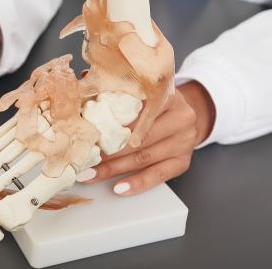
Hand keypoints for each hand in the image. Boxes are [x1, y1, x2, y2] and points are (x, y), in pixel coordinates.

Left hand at [76, 81, 215, 194]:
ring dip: (114, 169)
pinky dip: (137, 183)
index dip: (110, 122)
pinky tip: (119, 188)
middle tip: (84, 157)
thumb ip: (116, 89)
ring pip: (144, 158)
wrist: (188, 114)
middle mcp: (181, 118)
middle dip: (107, 150)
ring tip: (90, 174)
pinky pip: (158, 175)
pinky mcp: (183, 161)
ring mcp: (184, 141)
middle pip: (138, 137)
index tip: (87, 131)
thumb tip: (83, 83)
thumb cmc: (156, 103)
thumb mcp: (142, 91)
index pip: (137, 109)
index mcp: (168, 95)